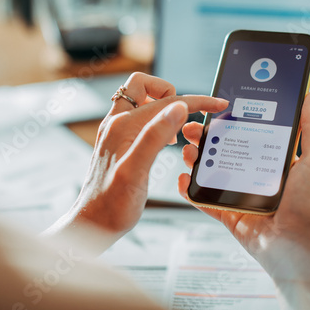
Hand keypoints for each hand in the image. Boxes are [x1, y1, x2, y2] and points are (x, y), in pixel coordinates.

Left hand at [45, 73, 227, 251]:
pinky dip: (157, 120)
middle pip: (144, 86)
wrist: (93, 224)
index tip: (217, 104)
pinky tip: (166, 141)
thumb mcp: (136, 172)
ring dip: (162, 106)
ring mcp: (116, 132)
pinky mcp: (119, 142)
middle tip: (185, 116)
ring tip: (177, 132)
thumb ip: (155, 137)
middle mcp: (116, 123)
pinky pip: (140, 118)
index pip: (166, 102)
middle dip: (169, 92)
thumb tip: (178, 108)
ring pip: (141, 100)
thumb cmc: (112, 205)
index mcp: (123, 126)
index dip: (196, 101)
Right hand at [178, 91, 309, 309]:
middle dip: (205, 136)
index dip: (229, 119)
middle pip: (223, 149)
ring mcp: (239, 193)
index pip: (247, 132)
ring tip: (187, 151)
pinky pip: (204, 200)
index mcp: (272, 159)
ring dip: (195, 159)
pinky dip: (190, 190)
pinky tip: (184, 178)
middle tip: (191, 128)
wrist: (298, 245)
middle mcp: (254, 173)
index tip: (214, 108)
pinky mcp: (228, 213)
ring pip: (210, 172)